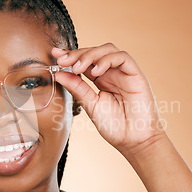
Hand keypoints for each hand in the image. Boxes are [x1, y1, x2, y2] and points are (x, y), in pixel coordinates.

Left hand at [52, 43, 166, 156]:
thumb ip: (76, 88)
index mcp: (101, 80)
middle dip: (77, 53)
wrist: (134, 141)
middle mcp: (112, 73)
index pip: (85, 61)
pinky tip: (95, 72)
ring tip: (78, 68)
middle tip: (63, 60)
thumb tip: (59, 74)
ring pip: (107, 50)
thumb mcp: (90, 104)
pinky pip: (122, 57)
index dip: (71, 55)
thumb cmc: (115, 126)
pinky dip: (106, 60)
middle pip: (94, 52)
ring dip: (90, 55)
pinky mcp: (136, 74)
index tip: (55, 54)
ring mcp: (124, 72)